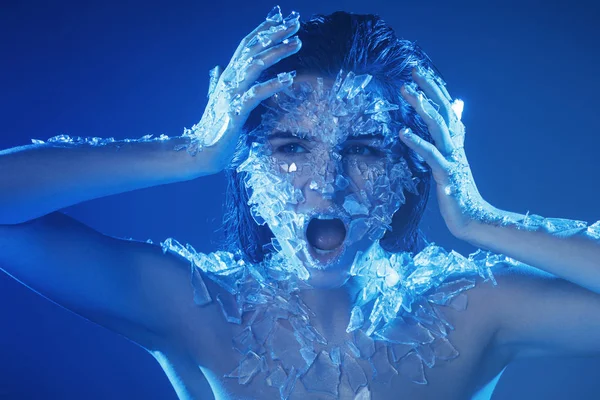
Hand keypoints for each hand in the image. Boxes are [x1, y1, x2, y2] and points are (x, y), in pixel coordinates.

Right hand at [182, 6, 301, 172]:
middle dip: (275, 34)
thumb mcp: (218, 101)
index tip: (281, 19)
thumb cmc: (213, 129)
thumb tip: (217, 69)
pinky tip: (289, 77)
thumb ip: (219, 83)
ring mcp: (231, 94)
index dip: (263, 31)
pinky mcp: (236, 112)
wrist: (200, 151)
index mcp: (227, 77)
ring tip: (297, 43)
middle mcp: (229, 80)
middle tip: (296, 24)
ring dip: (277, 52)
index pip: (245, 46)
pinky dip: (273, 84)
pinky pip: (256, 94)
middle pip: (252, 49)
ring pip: (255, 65)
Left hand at [398, 67, 493, 239]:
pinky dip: (417, 142)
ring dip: (423, 107)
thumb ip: (447, 140)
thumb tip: (449, 120)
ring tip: (407, 92)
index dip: (434, 89)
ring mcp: (452, 159)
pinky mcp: (446, 175)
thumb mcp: (450, 161)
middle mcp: (456, 146)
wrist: (471, 219)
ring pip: (439, 127)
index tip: (419, 71)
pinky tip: (403, 132)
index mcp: (456, 142)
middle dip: (429, 89)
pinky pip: (430, 155)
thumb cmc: (456, 191)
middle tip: (413, 71)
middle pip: (444, 110)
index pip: (447, 108)